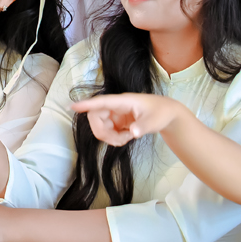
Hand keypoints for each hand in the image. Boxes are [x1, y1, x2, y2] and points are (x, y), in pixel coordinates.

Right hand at [71, 93, 185, 146]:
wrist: (167, 114)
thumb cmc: (161, 112)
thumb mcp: (154, 121)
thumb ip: (143, 126)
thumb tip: (133, 132)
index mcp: (123, 101)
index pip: (102, 102)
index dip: (87, 104)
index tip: (73, 106)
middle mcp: (115, 106)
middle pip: (95, 117)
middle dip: (103, 132)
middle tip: (121, 140)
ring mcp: (115, 114)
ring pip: (100, 126)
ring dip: (110, 137)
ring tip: (128, 138)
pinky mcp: (116, 121)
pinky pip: (106, 131)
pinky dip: (114, 138)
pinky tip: (127, 137)